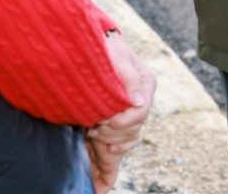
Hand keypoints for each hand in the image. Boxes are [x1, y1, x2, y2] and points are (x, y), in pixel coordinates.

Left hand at [86, 31, 154, 192]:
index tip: (104, 119)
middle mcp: (137, 104)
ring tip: (92, 132)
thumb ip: (129, 76)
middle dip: (111, 132)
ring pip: (124, 145)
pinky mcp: (110, 132)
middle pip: (132, 132)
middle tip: (93, 124)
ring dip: (107, 144)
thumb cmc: (102, 47)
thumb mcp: (116, 55)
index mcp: (144, 85)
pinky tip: (100, 187)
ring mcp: (123, 119)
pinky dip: (107, 173)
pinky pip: (113, 159)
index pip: (139, 113)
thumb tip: (137, 102)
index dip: (122, 120)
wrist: (83, 47)